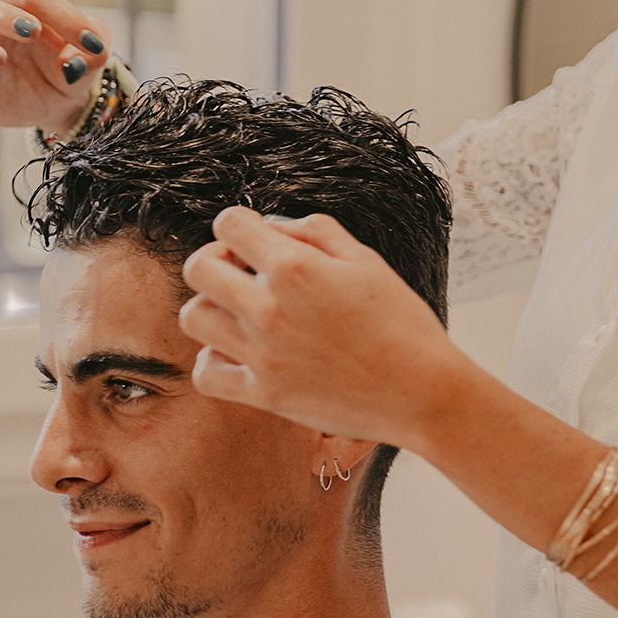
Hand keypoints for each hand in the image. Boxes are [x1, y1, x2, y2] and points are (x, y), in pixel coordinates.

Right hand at [0, 0, 110, 134]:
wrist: (67, 98)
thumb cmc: (75, 57)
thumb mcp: (95, 48)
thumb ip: (95, 46)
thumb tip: (76, 62)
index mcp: (19, 4)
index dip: (58, 12)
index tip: (87, 40)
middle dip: (4, 15)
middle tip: (33, 31)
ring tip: (0, 60)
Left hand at [178, 211, 461, 451]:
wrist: (423, 393)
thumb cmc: (402, 323)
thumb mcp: (367, 261)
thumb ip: (315, 231)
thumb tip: (273, 228)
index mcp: (296, 267)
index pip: (228, 224)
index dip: (239, 226)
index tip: (256, 242)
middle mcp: (269, 308)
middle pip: (198, 268)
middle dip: (216, 260)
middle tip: (243, 274)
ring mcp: (262, 354)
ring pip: (194, 317)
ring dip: (212, 308)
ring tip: (242, 314)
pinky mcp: (264, 394)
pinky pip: (206, 373)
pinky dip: (214, 360)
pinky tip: (239, 353)